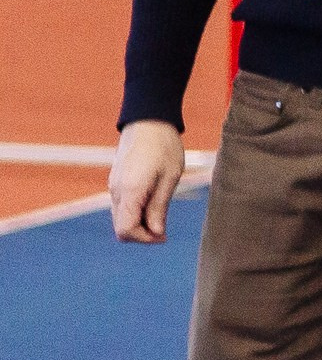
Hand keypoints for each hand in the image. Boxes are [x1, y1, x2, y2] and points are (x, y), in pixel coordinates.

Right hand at [109, 121, 185, 243]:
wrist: (148, 120)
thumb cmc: (164, 146)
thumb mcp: (170, 177)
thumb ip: (160, 206)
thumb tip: (157, 233)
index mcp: (129, 191)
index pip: (125, 230)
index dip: (144, 239)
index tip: (164, 236)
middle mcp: (116, 191)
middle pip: (120, 228)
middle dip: (142, 235)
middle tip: (165, 230)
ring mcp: (113, 187)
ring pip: (120, 218)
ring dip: (139, 224)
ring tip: (161, 216)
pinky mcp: (116, 182)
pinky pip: (121, 207)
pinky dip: (134, 213)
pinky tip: (152, 205)